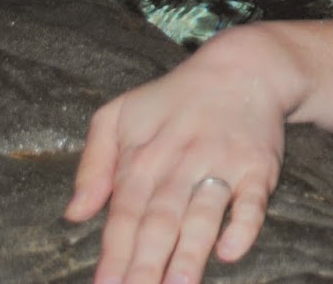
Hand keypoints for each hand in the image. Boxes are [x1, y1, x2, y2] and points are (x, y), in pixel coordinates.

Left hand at [64, 26, 295, 283]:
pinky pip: (253, 199)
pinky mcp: (258, 166)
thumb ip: (92, 164)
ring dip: (189, 253)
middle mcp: (181, 162)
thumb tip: (74, 214)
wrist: (243, 68)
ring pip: (202, 215)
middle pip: (160, 220)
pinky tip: (230, 252)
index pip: (125, 213)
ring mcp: (222, 164)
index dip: (114, 252)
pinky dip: (244, 226)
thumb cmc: (173, 99)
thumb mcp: (119, 114)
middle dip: (146, 264)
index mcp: (143, 155)